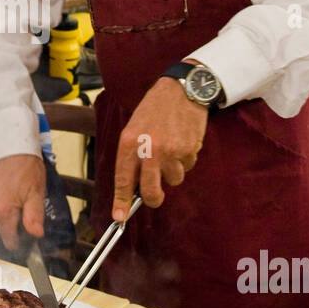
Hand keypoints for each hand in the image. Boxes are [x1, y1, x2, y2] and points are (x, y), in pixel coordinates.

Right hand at [0, 154, 45, 250]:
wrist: (10, 148)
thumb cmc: (25, 168)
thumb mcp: (36, 192)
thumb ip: (34, 216)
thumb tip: (36, 235)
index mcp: (3, 212)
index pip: (11, 241)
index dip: (23, 242)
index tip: (32, 234)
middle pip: (6, 233)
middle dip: (18, 228)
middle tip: (30, 212)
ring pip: (1, 224)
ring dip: (13, 219)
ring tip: (23, 202)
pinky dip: (6, 211)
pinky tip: (15, 198)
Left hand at [112, 77, 208, 218]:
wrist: (180, 90)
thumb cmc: (153, 109)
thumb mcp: (133, 128)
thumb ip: (131, 156)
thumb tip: (133, 186)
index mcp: (129, 143)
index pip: (123, 180)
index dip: (121, 201)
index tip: (119, 217)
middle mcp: (149, 150)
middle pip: (151, 191)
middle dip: (153, 198)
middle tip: (154, 196)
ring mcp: (171, 152)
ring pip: (173, 180)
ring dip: (172, 171)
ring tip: (170, 149)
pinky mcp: (189, 151)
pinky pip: (187, 167)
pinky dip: (185, 160)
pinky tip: (181, 142)